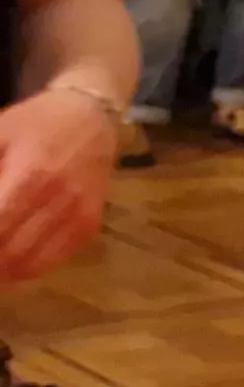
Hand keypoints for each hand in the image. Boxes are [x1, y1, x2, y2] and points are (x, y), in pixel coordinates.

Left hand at [0, 89, 116, 281]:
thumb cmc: (34, 124)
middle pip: (6, 252)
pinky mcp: (87, 227)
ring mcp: (76, 216)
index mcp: (30, 174)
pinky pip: (47, 263)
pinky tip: (4, 261)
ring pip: (24, 265)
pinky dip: (19, 269)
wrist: (91, 117)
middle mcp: (58, 200)